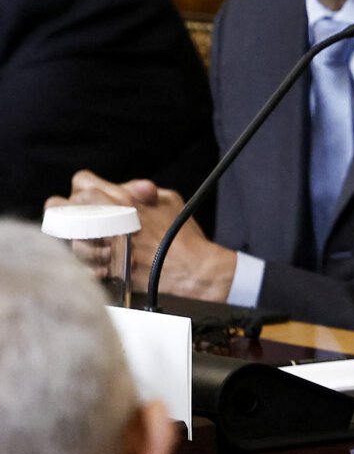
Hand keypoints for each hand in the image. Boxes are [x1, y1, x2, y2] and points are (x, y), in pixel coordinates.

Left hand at [52, 170, 237, 301]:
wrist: (192, 270)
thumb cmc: (181, 234)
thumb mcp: (169, 200)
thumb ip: (141, 190)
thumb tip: (127, 188)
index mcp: (123, 200)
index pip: (82, 183)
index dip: (86, 189)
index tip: (93, 198)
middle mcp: (108, 221)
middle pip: (61, 208)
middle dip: (70, 212)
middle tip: (83, 219)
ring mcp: (103, 247)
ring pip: (66, 238)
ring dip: (77, 240)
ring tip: (95, 243)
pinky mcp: (103, 270)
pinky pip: (78, 264)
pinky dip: (86, 263)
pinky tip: (102, 261)